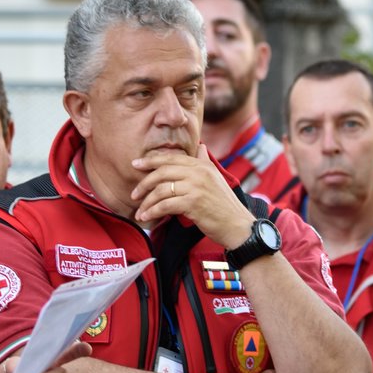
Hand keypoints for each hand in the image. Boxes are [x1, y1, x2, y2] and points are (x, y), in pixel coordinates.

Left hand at [130, 144, 255, 247]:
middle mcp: (199, 172)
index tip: (135, 164)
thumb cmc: (224, 206)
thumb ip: (204, 162)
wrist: (238, 226)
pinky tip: (147, 217)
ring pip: (161, 190)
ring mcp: (196, 187)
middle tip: (134, 193)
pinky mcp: (193, 203)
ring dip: (147, 202)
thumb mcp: (215, 179)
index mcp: (202, 165)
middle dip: (144, 183)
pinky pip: (165, 205)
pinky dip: (153, 211)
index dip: (151, 161)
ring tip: (140, 211)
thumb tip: (200, 147)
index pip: (171, 159)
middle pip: (162, 172)